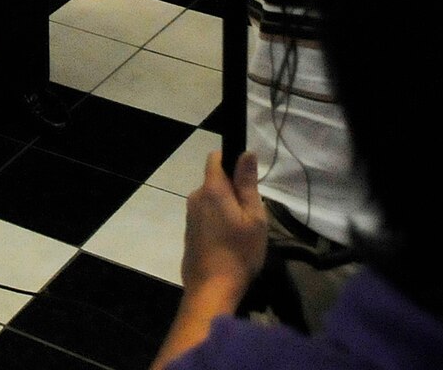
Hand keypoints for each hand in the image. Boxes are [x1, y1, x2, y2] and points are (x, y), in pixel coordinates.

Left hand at [180, 150, 267, 302]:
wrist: (211, 290)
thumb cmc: (239, 252)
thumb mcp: (253, 217)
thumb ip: (247, 183)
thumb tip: (245, 152)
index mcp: (212, 189)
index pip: (215, 157)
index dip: (231, 160)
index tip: (246, 179)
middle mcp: (196, 197)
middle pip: (215, 181)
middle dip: (232, 190)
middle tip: (251, 214)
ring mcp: (190, 215)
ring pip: (211, 200)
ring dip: (225, 208)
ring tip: (241, 231)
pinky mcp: (189, 232)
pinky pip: (205, 216)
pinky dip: (217, 222)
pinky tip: (228, 242)